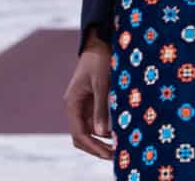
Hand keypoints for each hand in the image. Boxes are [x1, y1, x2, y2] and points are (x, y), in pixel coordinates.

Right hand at [64, 29, 113, 159]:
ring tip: (122, 144)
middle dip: (97, 147)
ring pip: (92, 130)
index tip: (108, 154)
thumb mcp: (102, 83)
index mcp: (72, 103)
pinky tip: (121, 131)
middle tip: (116, 154)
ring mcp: (85, 105)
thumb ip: (101, 108)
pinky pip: (99, 120)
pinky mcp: (94, 101)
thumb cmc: (100, 59)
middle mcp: (76, 107)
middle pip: (83, 136)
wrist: (100, 40)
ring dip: (104, 139)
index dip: (93, 147)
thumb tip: (102, 134)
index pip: (79, 134)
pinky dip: (108, 128)